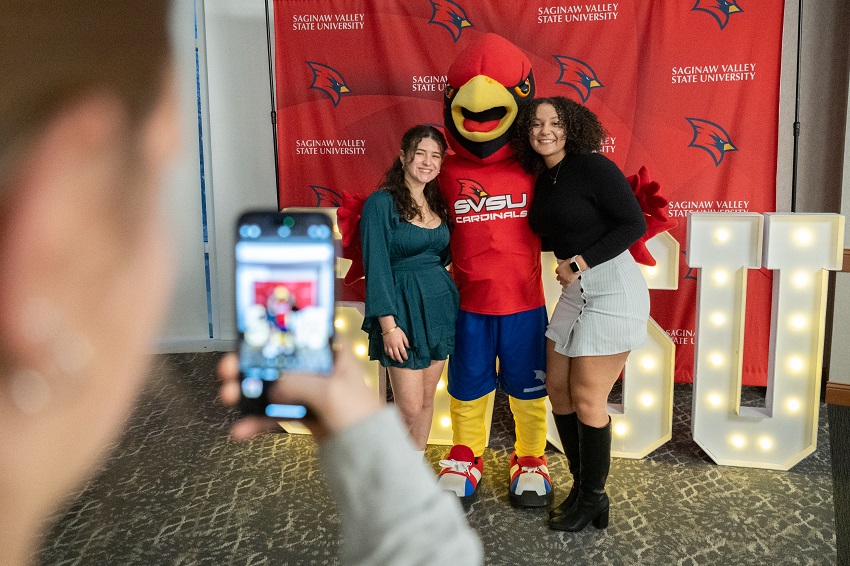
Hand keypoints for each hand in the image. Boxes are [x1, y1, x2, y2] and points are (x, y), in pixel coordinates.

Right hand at [218, 341, 380, 442]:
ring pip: (272, 388)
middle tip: (230, 369)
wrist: (368, 458)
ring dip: (248, 393)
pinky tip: (241, 429)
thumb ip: (299, 383)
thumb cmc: (361, 417)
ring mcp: (311, 395)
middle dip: (251, 365)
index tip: (255, 331)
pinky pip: (274, 415)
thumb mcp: (331, 391)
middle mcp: (321, 371)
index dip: (282, 330)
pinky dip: (257, 422)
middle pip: (279, 361)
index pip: (305, 333)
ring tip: (227, 396)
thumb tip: (273, 386)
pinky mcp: (303, 417)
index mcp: (334, 355)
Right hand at [382, 326, 408, 362]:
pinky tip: (389, 355)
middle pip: (397, 355)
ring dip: (394, 358)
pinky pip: (386, 351)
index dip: (405, 356)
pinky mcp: (385, 345)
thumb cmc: (397, 330)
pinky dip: (388, 354)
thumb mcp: (403, 335)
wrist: (388, 327)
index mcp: (399, 344)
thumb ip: (406, 342)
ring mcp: (389, 346)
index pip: (403, 352)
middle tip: (401, 362)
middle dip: (400, 359)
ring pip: (391, 355)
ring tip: (396, 360)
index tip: (406, 358)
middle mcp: (394, 346)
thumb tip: (408, 347)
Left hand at [555, 259, 579, 286]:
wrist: (576, 265)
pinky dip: (566, 286)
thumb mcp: (564, 261)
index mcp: (558, 270)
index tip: (561, 272)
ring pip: (561, 282)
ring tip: (564, 281)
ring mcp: (564, 279)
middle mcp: (560, 275)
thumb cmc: (572, 262)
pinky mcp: (569, 282)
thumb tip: (559, 261)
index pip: (557, 272)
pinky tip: (566, 285)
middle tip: (563, 276)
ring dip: (563, 282)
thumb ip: (561, 262)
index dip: (559, 272)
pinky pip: (566, 286)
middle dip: (560, 277)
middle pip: (558, 278)